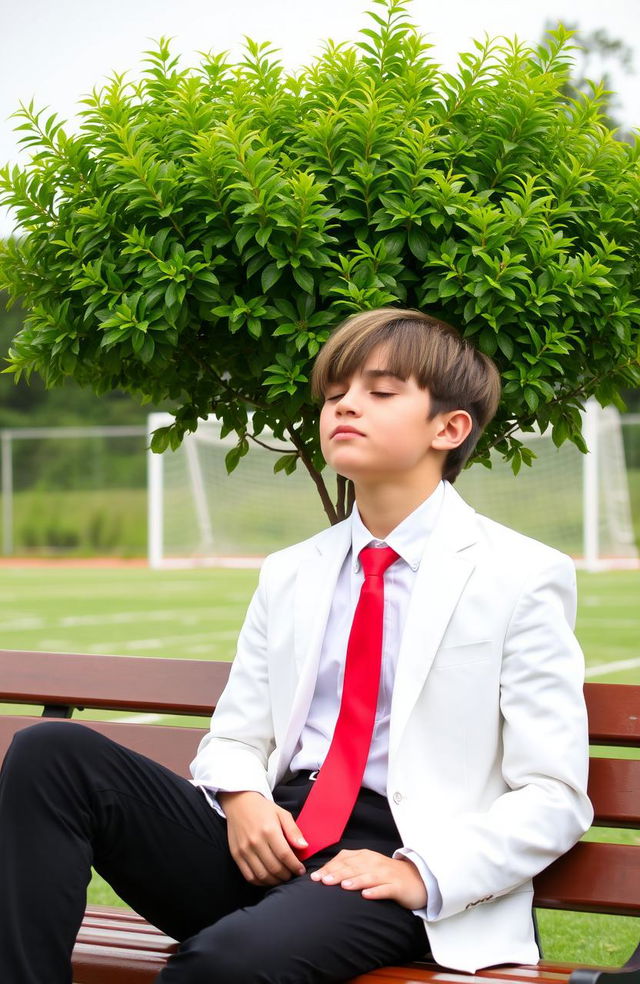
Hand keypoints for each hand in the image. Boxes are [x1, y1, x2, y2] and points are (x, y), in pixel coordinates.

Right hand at [218, 790, 307, 886]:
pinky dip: (261, 882)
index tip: (301, 870)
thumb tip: (304, 846)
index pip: (285, 855)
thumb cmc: (263, 809)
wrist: (239, 803)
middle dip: (287, 875)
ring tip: (282, 877)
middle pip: (274, 867)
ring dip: (275, 881)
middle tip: (292, 874)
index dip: (295, 866)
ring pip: (262, 875)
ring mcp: (244, 850)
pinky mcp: (236, 855)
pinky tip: (268, 878)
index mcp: (269, 830)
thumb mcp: (282, 814)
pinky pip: (249, 876)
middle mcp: (255, 841)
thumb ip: (293, 831)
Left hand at [310, 849, 427, 909]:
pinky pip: (386, 889)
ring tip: (343, 886)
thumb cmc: (386, 874)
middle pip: (354, 867)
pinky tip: (366, 896)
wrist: (416, 879)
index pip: (344, 860)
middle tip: (323, 881)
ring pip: (369, 877)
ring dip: (355, 881)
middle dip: (337, 873)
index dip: (330, 868)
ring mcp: (387, 874)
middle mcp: (375, 863)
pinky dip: (376, 892)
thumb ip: (349, 867)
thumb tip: (325, 874)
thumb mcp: (367, 866)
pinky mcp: (397, 887)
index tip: (315, 877)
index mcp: (365, 856)